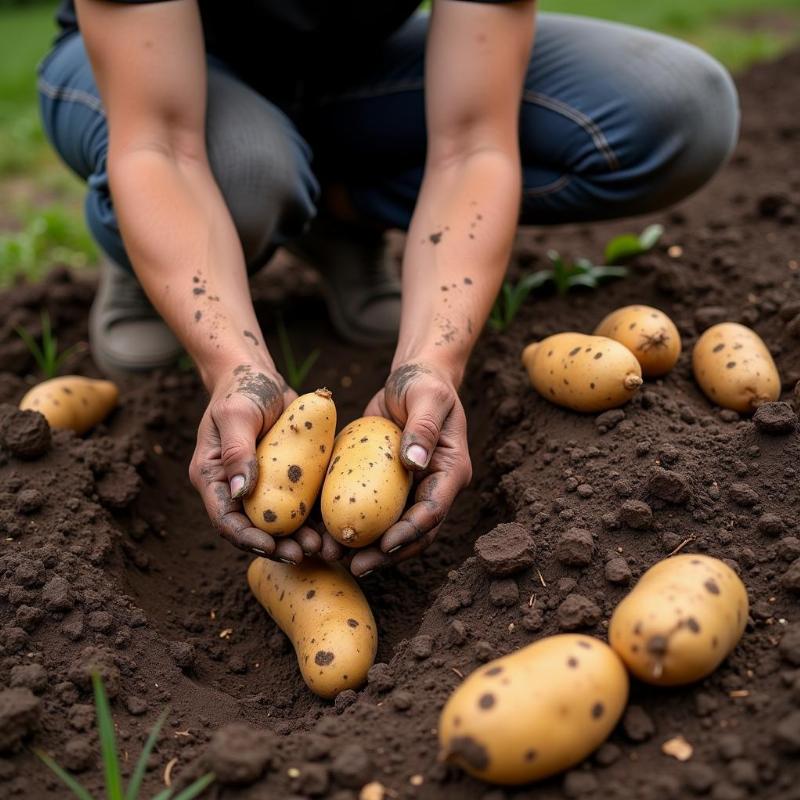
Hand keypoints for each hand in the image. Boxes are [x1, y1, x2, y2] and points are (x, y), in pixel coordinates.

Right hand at [189, 362, 322, 563]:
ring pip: (282, 522)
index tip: (272, 547)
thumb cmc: (242, 389)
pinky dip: (317, 517)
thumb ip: (237, 450)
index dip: (247, 538)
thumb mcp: (236, 415)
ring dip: (301, 537)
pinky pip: (302, 503)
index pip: (226, 519)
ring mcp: (263, 485)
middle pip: (255, 528)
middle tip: (305, 554)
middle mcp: (237, 488)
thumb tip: (239, 491)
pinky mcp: (288, 478)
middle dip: (279, 546)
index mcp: (214, 478)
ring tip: (326, 547)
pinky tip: (336, 526)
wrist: (261, 374)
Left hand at [342, 361, 471, 575]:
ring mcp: (408, 490)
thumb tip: (414, 462)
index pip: (433, 511)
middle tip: (355, 566)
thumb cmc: (424, 383)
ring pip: (388, 528)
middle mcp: (431, 487)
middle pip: (411, 533)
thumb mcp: (427, 397)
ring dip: (363, 546)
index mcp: (450, 471)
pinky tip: (319, 531)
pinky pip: (367, 509)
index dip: (410, 533)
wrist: (411, 378)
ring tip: (331, 555)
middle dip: (384, 554)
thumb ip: (423, 427)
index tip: (384, 546)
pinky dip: (346, 521)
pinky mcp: (384, 485)